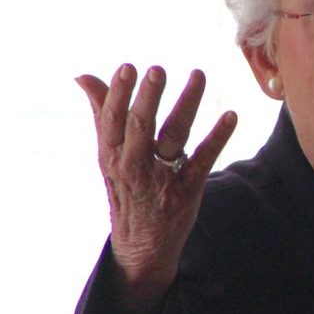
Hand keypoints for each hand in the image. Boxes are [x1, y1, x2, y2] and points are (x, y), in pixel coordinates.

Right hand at [78, 64, 236, 304]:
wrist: (140, 246)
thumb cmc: (125, 188)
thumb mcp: (108, 155)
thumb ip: (101, 114)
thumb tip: (83, 76)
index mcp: (111, 154)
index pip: (112, 120)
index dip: (118, 94)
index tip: (127, 67)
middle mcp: (134, 166)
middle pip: (141, 126)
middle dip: (149, 98)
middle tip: (158, 70)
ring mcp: (162, 179)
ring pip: (174, 137)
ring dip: (187, 105)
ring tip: (199, 75)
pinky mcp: (187, 191)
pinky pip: (203, 160)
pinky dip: (218, 137)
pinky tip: (231, 115)